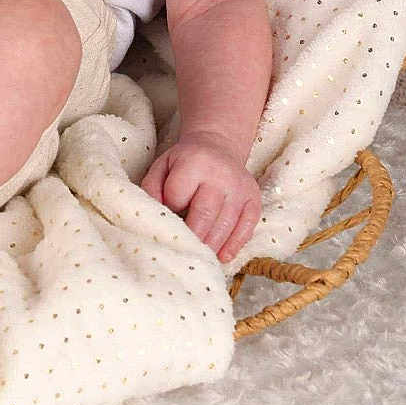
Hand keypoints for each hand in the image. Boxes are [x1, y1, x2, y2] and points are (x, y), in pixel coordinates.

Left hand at [141, 131, 261, 262]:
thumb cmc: (184, 162)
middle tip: (182, 253)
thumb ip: (151, 188)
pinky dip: (235, 244)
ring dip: (212, 246)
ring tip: (200, 259)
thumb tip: (154, 216)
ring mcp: (240, 187)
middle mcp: (220, 174)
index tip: (167, 218)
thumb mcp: (162, 166)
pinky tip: (223, 257)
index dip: (170, 210)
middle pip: (205, 214)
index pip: (178, 195)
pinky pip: (247, 226)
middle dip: (192, 237)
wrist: (218, 145)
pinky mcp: (253, 198)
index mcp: (194, 162)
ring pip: (226, 224)